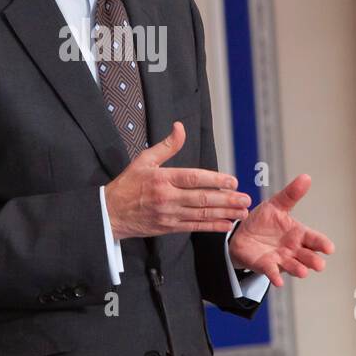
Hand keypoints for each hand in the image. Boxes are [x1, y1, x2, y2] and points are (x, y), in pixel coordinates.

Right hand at [105, 121, 251, 240]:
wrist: (109, 213)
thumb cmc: (127, 185)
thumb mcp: (144, 160)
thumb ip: (166, 145)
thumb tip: (180, 127)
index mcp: (162, 178)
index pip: (193, 178)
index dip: (215, 180)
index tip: (232, 180)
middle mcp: (167, 197)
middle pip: (202, 198)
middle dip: (227, 199)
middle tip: (245, 198)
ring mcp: (169, 214)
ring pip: (201, 214)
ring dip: (224, 213)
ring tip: (242, 211)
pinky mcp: (169, 228)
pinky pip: (194, 227)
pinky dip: (212, 226)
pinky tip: (226, 224)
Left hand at [227, 174, 333, 287]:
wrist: (242, 234)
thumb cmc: (264, 220)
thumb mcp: (276, 205)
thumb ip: (291, 194)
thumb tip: (306, 177)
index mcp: (298, 234)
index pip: (313, 239)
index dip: (322, 244)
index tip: (329, 248)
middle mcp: (293, 249)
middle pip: (307, 256)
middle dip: (313, 260)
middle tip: (319, 264)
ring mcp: (281, 259)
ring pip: (293, 266)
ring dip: (298, 269)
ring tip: (303, 272)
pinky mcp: (266, 266)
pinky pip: (272, 273)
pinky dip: (275, 277)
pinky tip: (278, 282)